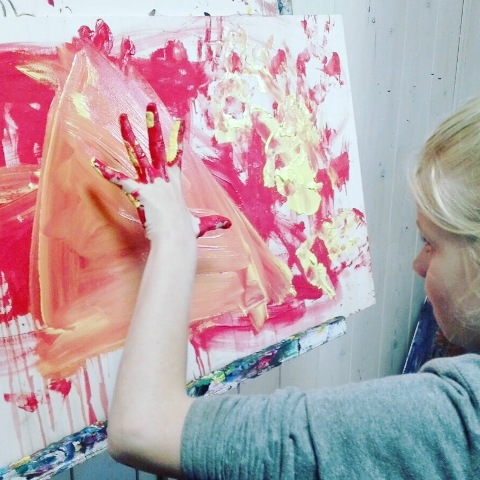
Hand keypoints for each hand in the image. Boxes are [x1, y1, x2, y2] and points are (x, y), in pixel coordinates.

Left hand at [91, 103, 230, 239]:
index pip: (176, 156)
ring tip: (123, 118)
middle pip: (157, 146)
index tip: (179, 121)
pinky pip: (120, 179)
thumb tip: (229, 226)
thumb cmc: (185, 233)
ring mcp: (150, 184)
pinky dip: (106, 171)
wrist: (177, 239)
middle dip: (154, 125)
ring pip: (138, 154)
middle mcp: (162, 179)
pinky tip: (93, 161)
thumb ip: (213, 222)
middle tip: (150, 106)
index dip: (178, 138)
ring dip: (129, 135)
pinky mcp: (139, 192)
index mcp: (174, 184)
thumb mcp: (200, 225)